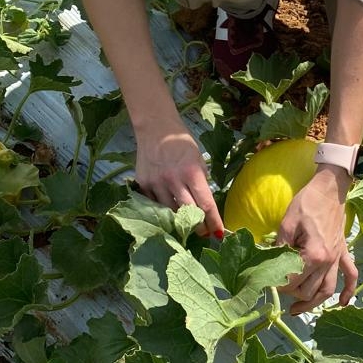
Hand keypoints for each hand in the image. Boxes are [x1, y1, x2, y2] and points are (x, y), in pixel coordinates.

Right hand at [133, 118, 223, 238]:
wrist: (156, 128)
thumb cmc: (182, 143)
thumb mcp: (198, 159)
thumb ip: (201, 181)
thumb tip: (205, 206)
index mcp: (191, 172)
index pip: (206, 204)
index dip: (214, 222)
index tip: (219, 234)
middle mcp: (173, 179)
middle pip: (189, 213)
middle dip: (198, 227)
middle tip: (204, 233)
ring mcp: (156, 183)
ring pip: (170, 212)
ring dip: (180, 221)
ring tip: (186, 226)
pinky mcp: (143, 184)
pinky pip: (154, 205)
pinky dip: (163, 210)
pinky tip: (168, 213)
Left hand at [277, 166, 357, 314]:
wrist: (329, 189)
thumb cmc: (307, 202)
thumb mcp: (287, 223)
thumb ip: (280, 248)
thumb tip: (270, 266)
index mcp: (313, 254)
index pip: (294, 280)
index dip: (278, 284)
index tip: (268, 280)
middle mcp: (328, 261)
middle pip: (309, 289)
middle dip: (291, 293)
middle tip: (278, 287)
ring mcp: (337, 258)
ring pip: (327, 290)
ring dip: (314, 303)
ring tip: (298, 309)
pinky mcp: (343, 252)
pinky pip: (350, 275)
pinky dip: (348, 291)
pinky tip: (341, 303)